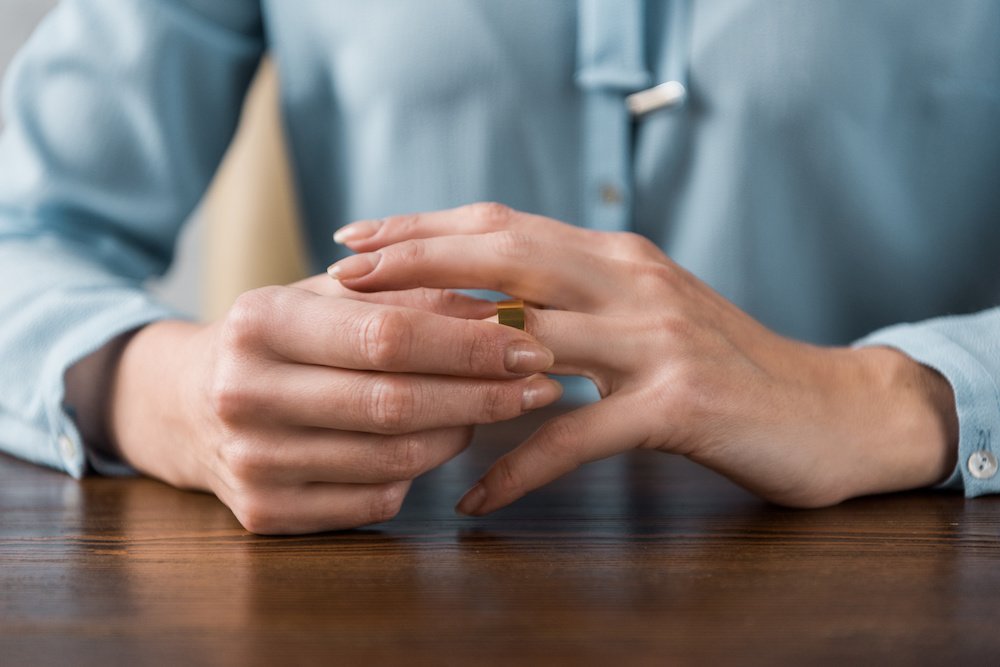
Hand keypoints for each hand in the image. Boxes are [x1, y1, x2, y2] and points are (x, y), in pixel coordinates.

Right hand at [106, 274, 561, 532]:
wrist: (188, 403)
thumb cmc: (279, 339)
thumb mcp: (325, 297)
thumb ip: (407, 295)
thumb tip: (498, 309)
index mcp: (260, 322)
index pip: (387, 336)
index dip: (468, 345)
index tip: (528, 343)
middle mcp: (245, 395)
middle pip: (395, 402)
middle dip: (483, 394)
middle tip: (539, 383)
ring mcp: (252, 463)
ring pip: (394, 458)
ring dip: (462, 433)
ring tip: (496, 407)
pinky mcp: (265, 515)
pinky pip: (375, 499)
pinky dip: (421, 471)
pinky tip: (442, 442)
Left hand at [328, 203, 958, 514]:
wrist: (830, 409)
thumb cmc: (724, 368)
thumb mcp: (646, 314)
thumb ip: (576, 300)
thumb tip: (485, 308)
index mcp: (618, 256)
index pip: (505, 223)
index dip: (427, 227)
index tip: (359, 239)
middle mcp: (634, 281)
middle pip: (507, 256)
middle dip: (417, 262)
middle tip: (342, 279)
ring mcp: (658, 339)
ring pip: (534, 336)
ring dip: (450, 358)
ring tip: (380, 375)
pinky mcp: (679, 403)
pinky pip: (578, 434)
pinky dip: (520, 466)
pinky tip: (477, 498)